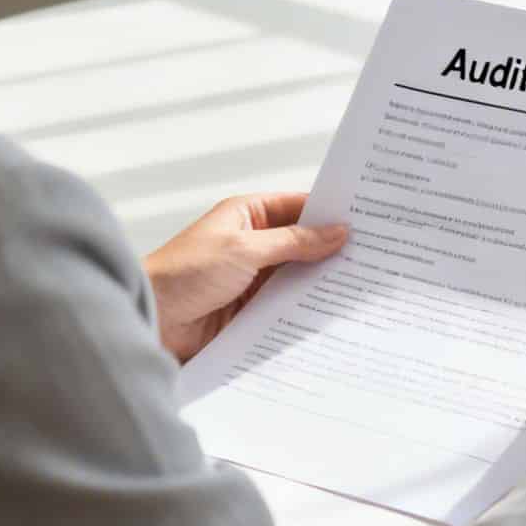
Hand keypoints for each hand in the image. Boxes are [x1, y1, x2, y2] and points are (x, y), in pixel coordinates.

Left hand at [143, 193, 346, 361]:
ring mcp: (252, 278)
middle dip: (331, 249)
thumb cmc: (184, 272)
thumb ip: (293, 242)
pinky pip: (286, 305)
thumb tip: (336, 231)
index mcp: (246, 215)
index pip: (297, 206)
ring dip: (321, 281)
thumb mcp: (244, 249)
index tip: (365, 218)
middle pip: (301, 243)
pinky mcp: (250, 310)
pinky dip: (305, 307)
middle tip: (374, 254)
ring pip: (297, 276)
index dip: (328, 211)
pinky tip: (332, 313)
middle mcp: (251, 244)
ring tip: (362, 285)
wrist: (151, 319)